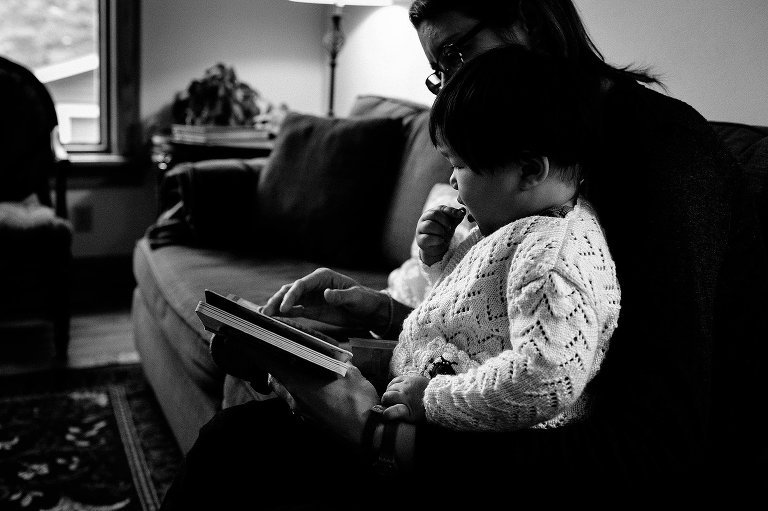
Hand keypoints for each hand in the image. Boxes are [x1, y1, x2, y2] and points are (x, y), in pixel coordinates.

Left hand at [210, 332, 378, 444]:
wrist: (369, 435)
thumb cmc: (359, 402)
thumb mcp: (350, 373)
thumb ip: (336, 362)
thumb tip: (334, 357)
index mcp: (300, 385)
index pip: (270, 365)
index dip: (258, 353)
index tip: (247, 343)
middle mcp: (296, 400)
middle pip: (275, 379)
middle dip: (273, 364)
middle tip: (275, 351)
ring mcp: (303, 412)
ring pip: (286, 391)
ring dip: (286, 379)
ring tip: (296, 366)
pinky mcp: (312, 420)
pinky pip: (297, 402)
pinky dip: (298, 390)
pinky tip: (313, 385)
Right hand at [261, 268, 389, 331]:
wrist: (369, 311)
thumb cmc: (365, 300)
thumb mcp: (356, 297)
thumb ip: (341, 296)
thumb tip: (326, 294)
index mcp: (323, 277)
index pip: (302, 284)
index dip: (291, 295)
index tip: (283, 308)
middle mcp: (314, 285)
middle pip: (291, 290)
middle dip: (278, 300)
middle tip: (266, 312)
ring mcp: (311, 296)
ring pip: (289, 299)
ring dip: (276, 306)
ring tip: (264, 315)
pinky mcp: (311, 308)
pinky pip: (294, 309)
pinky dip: (283, 313)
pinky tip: (273, 318)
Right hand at [380, 375, 429, 422]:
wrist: (439, 398)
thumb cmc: (425, 410)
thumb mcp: (413, 417)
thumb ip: (398, 414)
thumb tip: (386, 414)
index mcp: (405, 402)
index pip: (388, 409)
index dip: (386, 413)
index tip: (386, 414)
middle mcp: (404, 391)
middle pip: (387, 395)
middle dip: (386, 401)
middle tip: (389, 405)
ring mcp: (407, 383)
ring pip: (390, 386)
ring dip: (389, 392)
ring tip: (392, 396)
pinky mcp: (410, 377)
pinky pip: (396, 379)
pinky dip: (393, 384)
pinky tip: (394, 388)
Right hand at [416, 206, 465, 266]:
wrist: (437, 247)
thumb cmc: (443, 232)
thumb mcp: (451, 223)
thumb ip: (456, 216)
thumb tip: (463, 210)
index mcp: (432, 212)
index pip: (441, 208)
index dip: (451, 211)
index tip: (460, 215)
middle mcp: (424, 219)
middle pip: (434, 214)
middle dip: (445, 221)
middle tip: (450, 228)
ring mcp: (420, 229)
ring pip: (429, 225)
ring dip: (440, 230)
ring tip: (444, 235)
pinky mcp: (420, 240)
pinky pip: (427, 238)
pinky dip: (436, 239)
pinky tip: (441, 240)